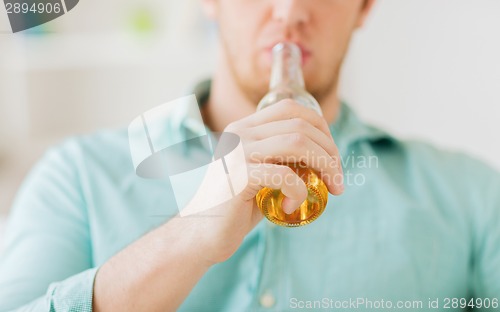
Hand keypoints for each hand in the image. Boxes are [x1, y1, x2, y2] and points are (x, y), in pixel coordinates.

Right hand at [184, 99, 343, 263]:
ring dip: (325, 166)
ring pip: (296, 143)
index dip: (321, 128)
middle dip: (330, 152)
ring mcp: (237, 152)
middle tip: (338, 180)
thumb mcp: (264, 172)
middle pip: (300, 126)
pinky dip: (298, 192)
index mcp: (245, 126)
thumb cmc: (239, 204)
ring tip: (330, 189)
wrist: (204, 233)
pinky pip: (284, 175)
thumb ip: (286, 158)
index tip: (333, 157)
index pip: (291, 108)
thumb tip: (327, 155)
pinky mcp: (238, 176)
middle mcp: (239, 132)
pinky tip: (292, 207)